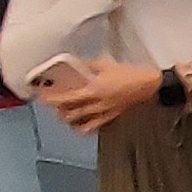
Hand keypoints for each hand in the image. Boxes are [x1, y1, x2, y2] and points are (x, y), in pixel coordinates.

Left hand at [43, 59, 162, 132]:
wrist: (149, 85)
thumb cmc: (131, 74)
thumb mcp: (106, 64)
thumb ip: (87, 65)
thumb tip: (73, 64)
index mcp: (94, 90)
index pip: (66, 97)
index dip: (52, 98)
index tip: (42, 95)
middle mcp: (96, 104)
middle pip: (70, 112)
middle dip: (57, 109)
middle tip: (50, 104)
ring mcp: (103, 112)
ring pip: (79, 122)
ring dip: (68, 119)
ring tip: (62, 114)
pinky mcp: (111, 116)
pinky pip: (93, 126)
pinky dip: (83, 127)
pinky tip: (79, 125)